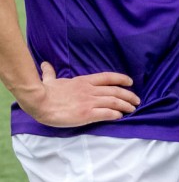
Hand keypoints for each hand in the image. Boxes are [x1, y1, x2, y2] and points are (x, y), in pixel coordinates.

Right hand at [16, 63, 140, 127]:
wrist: (39, 101)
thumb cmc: (44, 91)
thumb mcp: (50, 80)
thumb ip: (50, 73)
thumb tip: (44, 65)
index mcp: (83, 81)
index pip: (108, 77)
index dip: (121, 79)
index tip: (130, 82)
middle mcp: (90, 90)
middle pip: (115, 91)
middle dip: (128, 95)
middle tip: (137, 100)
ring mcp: (89, 101)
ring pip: (114, 102)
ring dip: (126, 106)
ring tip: (132, 109)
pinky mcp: (86, 114)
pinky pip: (106, 113)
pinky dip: (115, 114)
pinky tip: (120, 116)